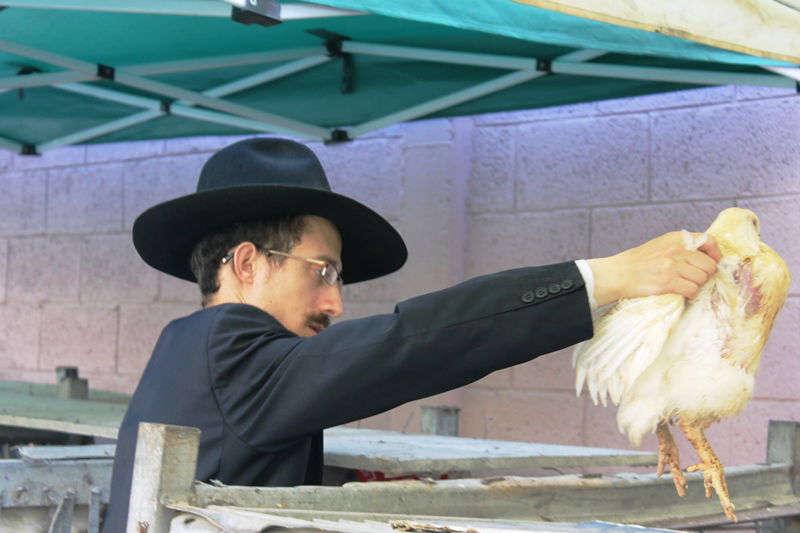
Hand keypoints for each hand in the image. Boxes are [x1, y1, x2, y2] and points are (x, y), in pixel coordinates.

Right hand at [587, 231, 720, 306]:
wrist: (616, 274)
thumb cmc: (636, 263)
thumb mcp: (659, 246)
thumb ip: (679, 247)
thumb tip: (703, 257)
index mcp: (675, 238)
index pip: (709, 240)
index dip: (714, 254)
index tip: (711, 263)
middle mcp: (676, 249)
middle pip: (709, 265)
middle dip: (704, 275)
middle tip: (693, 279)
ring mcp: (672, 265)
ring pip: (702, 279)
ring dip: (695, 286)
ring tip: (683, 286)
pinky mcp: (667, 282)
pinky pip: (692, 290)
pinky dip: (690, 294)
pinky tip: (680, 293)